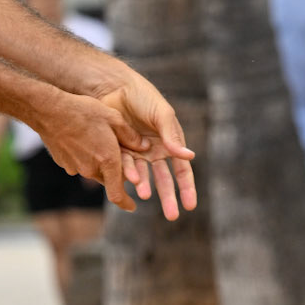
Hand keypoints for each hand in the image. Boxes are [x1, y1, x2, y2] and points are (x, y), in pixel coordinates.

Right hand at [37, 93, 162, 213]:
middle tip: (114, 150)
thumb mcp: (114, 118)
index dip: (126, 204)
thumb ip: (131, 136)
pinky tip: (80, 137)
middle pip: (107, 177)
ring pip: (92, 169)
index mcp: (108, 161)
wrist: (49, 111)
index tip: (132, 207)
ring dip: (97, 160)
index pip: (117, 195)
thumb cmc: (84, 111)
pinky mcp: (63, 163)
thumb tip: (145, 147)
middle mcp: (91, 169)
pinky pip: (79, 163)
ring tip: (94, 136)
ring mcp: (75, 168)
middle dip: (113, 169)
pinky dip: (83, 156)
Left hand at [92, 74, 196, 219]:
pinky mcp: (119, 151)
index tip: (190, 206)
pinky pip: (125, 166)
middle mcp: (154, 152)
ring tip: (144, 195)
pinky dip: (129, 174)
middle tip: (172, 216)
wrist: (114, 87)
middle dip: (168, 198)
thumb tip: (189, 156)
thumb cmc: (144, 98)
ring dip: (146, 186)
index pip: (182, 171)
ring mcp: (137, 154)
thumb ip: (172, 135)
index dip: (186, 188)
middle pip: (164, 180)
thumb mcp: (162, 114)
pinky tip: (131, 181)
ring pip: (144, 176)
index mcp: (170, 144)